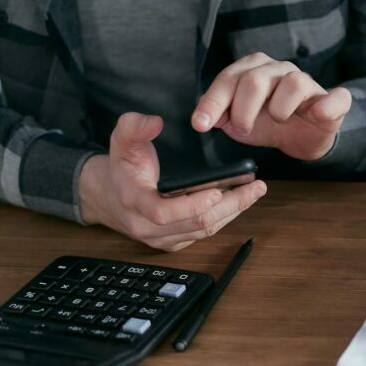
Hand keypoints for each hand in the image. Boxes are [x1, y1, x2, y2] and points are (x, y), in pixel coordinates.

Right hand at [79, 112, 267, 251]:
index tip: (217, 191)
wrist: (110, 196)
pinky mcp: (175, 242)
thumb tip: (155, 122)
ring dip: (233, 211)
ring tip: (254, 191)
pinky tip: (240, 201)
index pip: (163, 213)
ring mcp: (163, 239)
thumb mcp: (120, 140)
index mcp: (134, 202)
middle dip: (230, 206)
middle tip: (255, 187)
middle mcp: (148, 227)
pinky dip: (225, 217)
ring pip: (204, 231)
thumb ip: (134, 126)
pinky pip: (204, 234)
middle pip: (195, 223)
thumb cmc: (121, 167)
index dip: (191, 205)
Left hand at [191, 52, 351, 160]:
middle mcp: (280, 69)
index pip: (229, 79)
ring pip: (293, 83)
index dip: (213, 102)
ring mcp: (308, 83)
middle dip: (243, 110)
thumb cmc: (270, 124)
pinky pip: (335, 97)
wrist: (303, 138)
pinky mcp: (333, 100)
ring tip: (278, 120)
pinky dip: (326, 107)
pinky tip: (316, 115)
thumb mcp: (239, 123)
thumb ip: (221, 116)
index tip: (200, 125)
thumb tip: (207, 118)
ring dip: (279, 109)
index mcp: (254, 69)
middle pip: (255, 80)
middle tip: (244, 128)